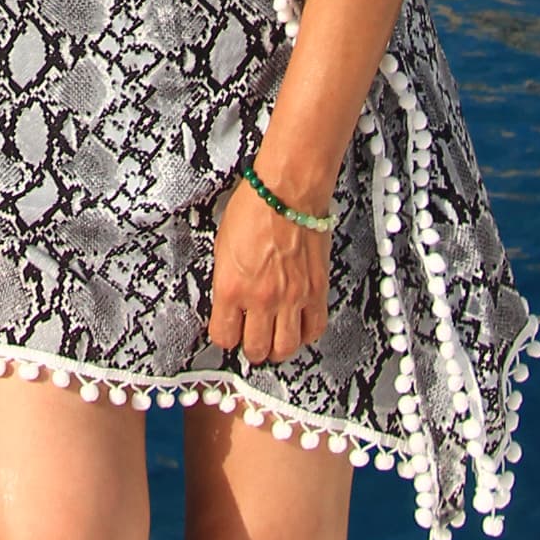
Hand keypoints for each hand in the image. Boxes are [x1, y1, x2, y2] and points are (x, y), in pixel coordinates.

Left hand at [207, 171, 332, 366]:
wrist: (289, 190)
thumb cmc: (255, 206)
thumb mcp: (223, 245)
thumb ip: (226, 280)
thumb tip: (229, 301)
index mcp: (231, 286)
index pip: (223, 336)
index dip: (225, 337)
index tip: (228, 332)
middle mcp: (261, 298)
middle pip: (256, 349)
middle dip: (251, 348)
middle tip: (251, 340)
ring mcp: (291, 298)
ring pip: (286, 348)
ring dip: (277, 348)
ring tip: (274, 340)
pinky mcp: (316, 291)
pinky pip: (314, 329)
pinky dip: (306, 335)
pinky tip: (299, 327)